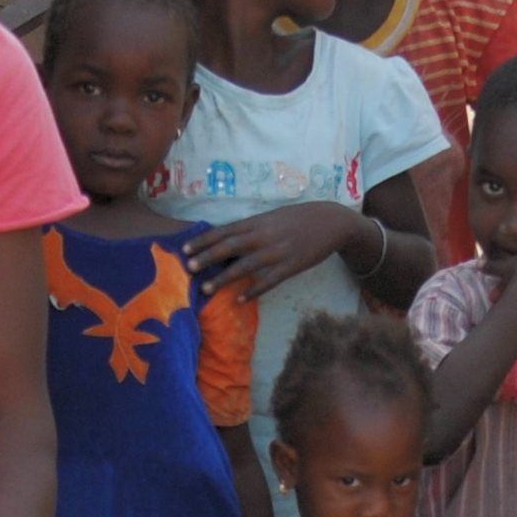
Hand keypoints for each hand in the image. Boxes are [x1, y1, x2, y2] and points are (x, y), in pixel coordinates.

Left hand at [183, 203, 369, 300]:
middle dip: (208, 257)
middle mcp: (264, 236)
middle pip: (230, 247)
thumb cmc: (298, 218)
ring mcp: (277, 252)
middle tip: (188, 268)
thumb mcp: (271, 217)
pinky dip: (253, 291)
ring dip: (224, 278)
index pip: (224, 230)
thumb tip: (226, 238)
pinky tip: (239, 300)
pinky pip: (268, 281)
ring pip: (245, 266)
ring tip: (206, 288)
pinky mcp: (290, 267)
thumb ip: (250, 227)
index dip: (204, 240)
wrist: (331, 222)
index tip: (185, 249)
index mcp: (257, 221)